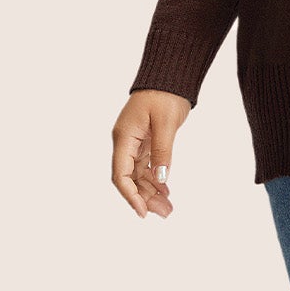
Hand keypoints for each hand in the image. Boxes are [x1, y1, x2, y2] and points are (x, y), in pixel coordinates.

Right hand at [112, 90, 190, 217]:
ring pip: (139, 175)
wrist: (169, 77)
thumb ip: (162, 152)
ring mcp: (134, 143)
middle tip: (165, 213)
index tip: (142, 212)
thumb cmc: (165, 95)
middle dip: (145, 198)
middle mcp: (125, 142)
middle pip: (130, 178)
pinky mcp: (145, 142)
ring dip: (151, 192)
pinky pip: (146, 166)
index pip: (120, 174)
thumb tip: (162, 179)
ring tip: (168, 208)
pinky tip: (166, 191)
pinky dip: (156, 180)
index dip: (130, 196)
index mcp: (124, 137)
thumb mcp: (165, 124)